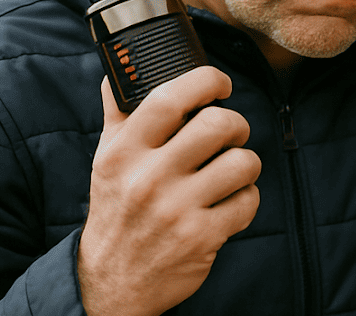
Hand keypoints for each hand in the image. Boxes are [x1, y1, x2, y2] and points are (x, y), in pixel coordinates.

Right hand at [77, 67, 260, 315]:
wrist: (112, 283)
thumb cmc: (117, 209)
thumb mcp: (107, 159)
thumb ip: (117, 114)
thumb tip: (117, 72)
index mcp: (124, 152)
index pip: (170, 97)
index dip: (206, 80)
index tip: (220, 84)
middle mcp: (148, 179)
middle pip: (218, 124)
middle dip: (237, 125)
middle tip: (231, 134)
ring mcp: (176, 210)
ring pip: (242, 162)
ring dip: (246, 163)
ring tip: (233, 170)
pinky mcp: (202, 238)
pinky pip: (249, 201)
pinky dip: (247, 198)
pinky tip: (230, 202)